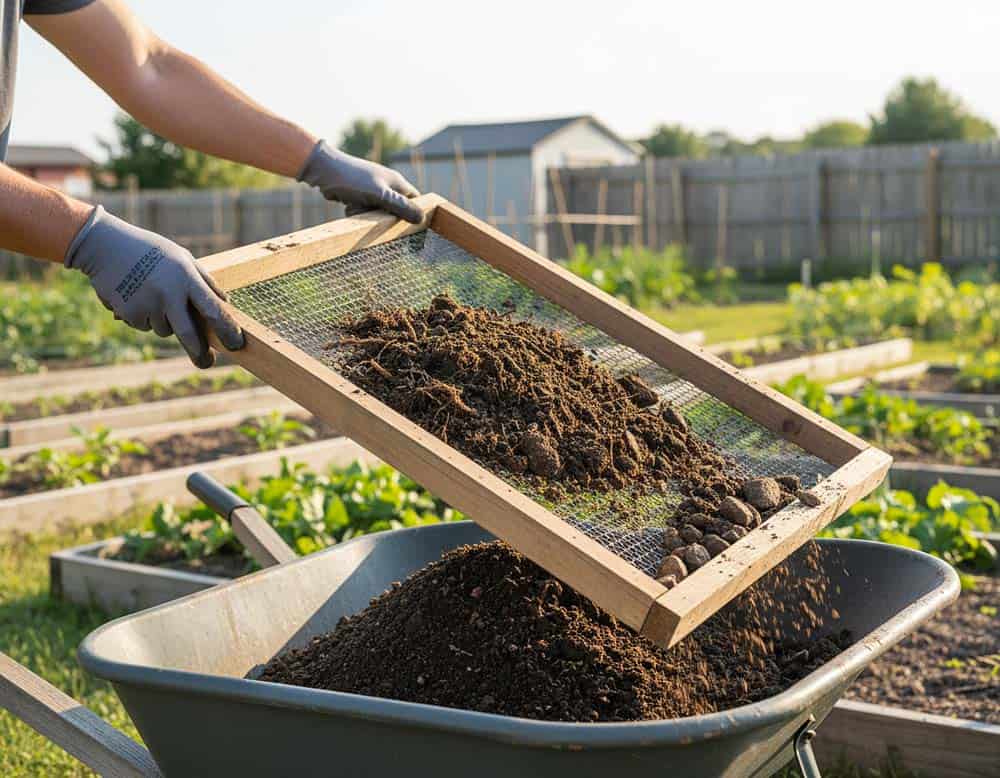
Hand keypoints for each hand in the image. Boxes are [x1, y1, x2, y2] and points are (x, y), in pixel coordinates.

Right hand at [65, 206, 243, 367]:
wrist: (105, 244)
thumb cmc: (152, 252)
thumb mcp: (182, 258)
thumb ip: (204, 281)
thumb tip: (225, 305)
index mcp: (186, 278)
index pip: (213, 309)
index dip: (227, 330)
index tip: (237, 344)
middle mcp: (168, 293)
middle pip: (189, 335)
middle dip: (199, 353)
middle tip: (207, 363)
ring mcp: (147, 305)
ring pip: (165, 330)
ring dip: (164, 321)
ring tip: (152, 294)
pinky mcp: (128, 313)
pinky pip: (144, 326)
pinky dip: (143, 317)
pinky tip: (135, 295)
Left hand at [297, 140, 422, 222]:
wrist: (323, 170)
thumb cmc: (352, 179)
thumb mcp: (379, 194)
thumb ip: (400, 206)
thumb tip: (421, 219)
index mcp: (396, 182)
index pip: (415, 201)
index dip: (414, 213)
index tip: (407, 227)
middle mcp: (387, 185)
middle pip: (395, 210)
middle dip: (384, 217)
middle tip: (373, 214)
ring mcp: (373, 190)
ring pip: (377, 213)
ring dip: (367, 215)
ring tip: (357, 206)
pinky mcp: (360, 196)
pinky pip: (364, 211)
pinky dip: (357, 211)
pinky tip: (349, 205)